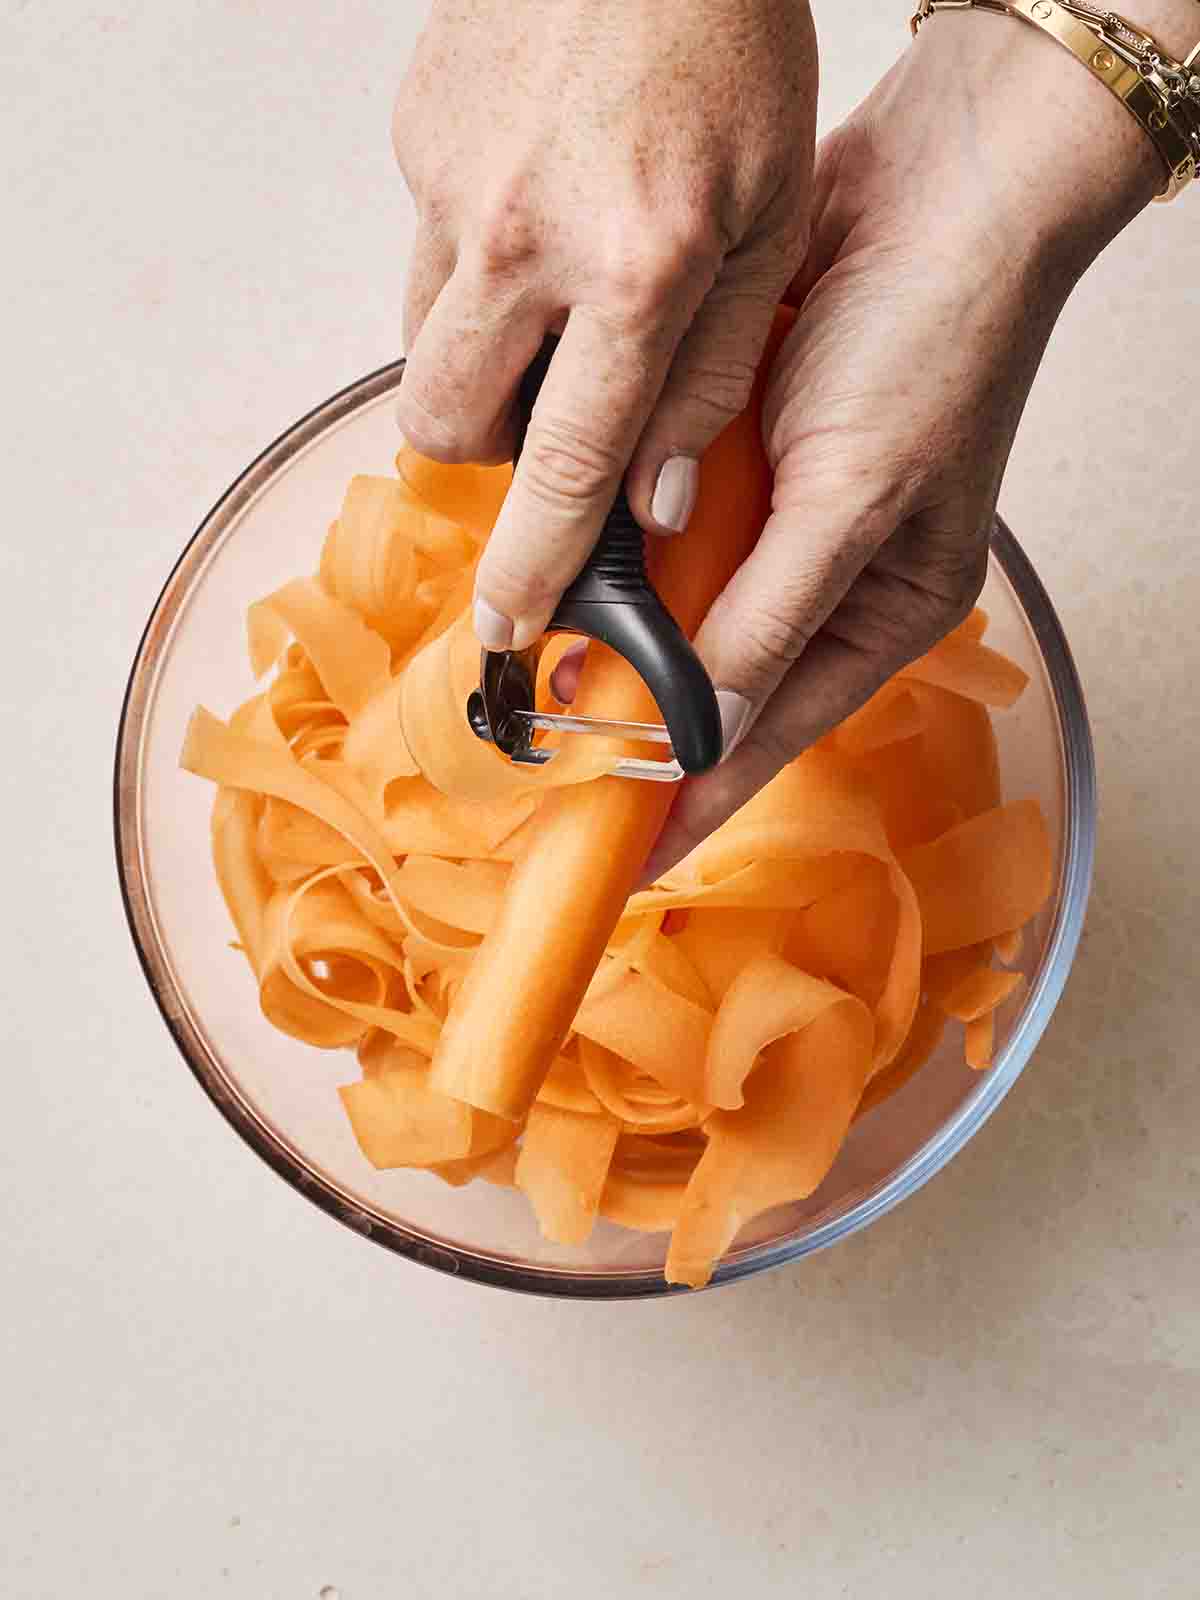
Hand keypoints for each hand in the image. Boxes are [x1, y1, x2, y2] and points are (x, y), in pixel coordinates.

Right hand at [392, 0, 816, 650]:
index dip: (532, 563)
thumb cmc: (729, 43)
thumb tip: (663, 498)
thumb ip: (716, 371)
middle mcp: (524, 235)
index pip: (562, 465)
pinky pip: (427, 248)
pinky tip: (537, 200)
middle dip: (487, 456)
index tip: (508, 626)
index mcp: (634, 265)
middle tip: (547, 422)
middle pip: (447, 424)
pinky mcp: (416, 134)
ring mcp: (453, 181)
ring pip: (425, 342)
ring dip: (481, 359)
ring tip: (557, 293)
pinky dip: (477, 261)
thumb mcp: (770, 223)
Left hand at [641, 9, 1162, 879]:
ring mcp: (780, 520)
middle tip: (558, 763)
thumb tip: (703, 726)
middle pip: (720, 682)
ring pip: (686, 607)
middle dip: (644, 720)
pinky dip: (627, 546)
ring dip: (625, 630)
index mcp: (881, 615)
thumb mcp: (852, 497)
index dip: (696, 801)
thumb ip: (769, 615)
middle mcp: (828, 579)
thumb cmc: (933, 339)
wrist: (934, 184)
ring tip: (549, 672)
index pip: (770, 737)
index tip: (624, 859)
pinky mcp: (741, 461)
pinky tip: (579, 560)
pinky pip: (671, 530)